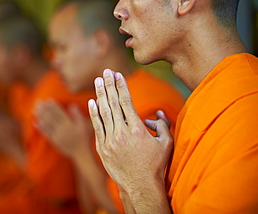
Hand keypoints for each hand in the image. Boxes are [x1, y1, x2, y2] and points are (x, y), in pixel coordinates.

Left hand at [35, 99, 92, 158]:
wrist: (81, 154)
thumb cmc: (85, 138)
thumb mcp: (85, 125)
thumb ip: (78, 115)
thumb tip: (72, 105)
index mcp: (69, 124)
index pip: (59, 113)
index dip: (53, 106)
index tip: (47, 100)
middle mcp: (61, 129)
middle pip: (51, 117)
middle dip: (44, 109)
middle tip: (37, 102)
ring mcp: (57, 136)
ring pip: (47, 124)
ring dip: (40, 116)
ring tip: (35, 110)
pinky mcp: (55, 141)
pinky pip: (46, 133)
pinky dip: (41, 128)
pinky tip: (36, 123)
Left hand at [88, 69, 172, 190]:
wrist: (139, 185)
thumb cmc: (155, 165)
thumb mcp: (166, 144)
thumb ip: (164, 126)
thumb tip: (158, 113)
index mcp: (138, 129)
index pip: (126, 101)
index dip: (121, 86)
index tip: (117, 74)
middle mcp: (122, 133)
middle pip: (113, 103)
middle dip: (109, 85)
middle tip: (105, 71)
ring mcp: (110, 140)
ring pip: (103, 113)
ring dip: (100, 95)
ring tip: (97, 81)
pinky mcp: (102, 148)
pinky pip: (96, 127)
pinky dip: (93, 114)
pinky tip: (91, 102)